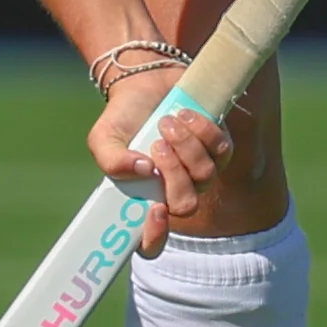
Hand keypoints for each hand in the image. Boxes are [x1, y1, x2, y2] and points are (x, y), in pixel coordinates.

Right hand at [87, 69, 231, 259]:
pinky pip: (221, 150)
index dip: (155, 236)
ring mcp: (200, 174)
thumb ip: (111, 160)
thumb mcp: (104, 138)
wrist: (146, 82)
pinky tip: (184, 114)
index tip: (155, 208)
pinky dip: (202, 130)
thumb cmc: (123, 117)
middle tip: (157, 144)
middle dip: (174, 173)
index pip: (151, 244)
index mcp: (143, 200)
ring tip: (166, 122)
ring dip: (185, 145)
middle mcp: (174, 193)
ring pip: (206, 175)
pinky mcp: (220, 150)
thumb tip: (142, 170)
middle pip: (186, 205)